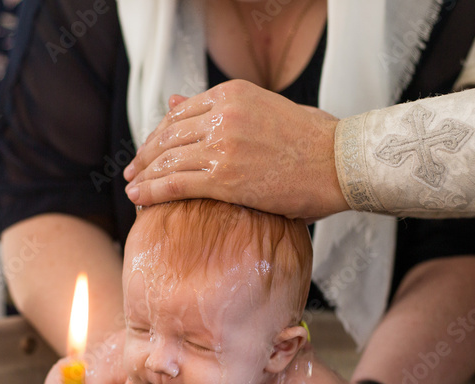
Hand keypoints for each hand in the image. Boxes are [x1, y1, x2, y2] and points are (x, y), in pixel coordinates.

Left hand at [123, 79, 347, 219]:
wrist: (342, 162)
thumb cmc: (315, 141)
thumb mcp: (264, 109)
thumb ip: (220, 108)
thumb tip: (175, 99)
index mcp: (231, 94)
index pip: (179, 113)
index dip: (159, 134)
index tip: (150, 149)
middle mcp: (222, 114)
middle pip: (168, 135)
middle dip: (146, 155)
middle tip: (133, 170)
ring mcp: (221, 144)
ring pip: (168, 159)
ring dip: (144, 175)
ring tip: (133, 188)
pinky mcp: (224, 176)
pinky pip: (176, 182)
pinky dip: (152, 191)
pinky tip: (138, 198)